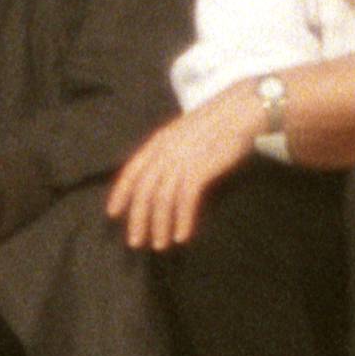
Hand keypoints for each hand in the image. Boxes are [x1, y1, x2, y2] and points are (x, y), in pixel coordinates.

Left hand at [109, 88, 263, 250]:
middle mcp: (165, 151)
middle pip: (144, 191)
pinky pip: (185, 201)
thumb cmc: (219, 122)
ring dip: (160, 226)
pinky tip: (182, 236)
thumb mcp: (186, 134)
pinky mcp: (200, 169)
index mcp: (159, 141)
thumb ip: (172, 152)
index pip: (132, 170)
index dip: (120, 193)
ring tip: (161, 244)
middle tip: (136, 242)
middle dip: (138, 219)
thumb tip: (164, 178)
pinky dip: (182, 220)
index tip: (113, 213)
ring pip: (162, 199)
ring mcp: (182, 160)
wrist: (242, 111)